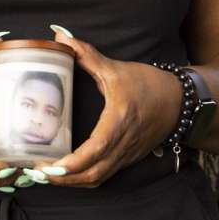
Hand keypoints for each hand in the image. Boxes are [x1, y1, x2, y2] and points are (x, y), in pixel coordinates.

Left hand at [34, 29, 181, 187]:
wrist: (180, 101)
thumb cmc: (149, 85)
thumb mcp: (116, 69)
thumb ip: (87, 55)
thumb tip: (62, 37)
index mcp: (119, 121)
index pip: (96, 150)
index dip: (73, 163)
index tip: (51, 166)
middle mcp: (123, 143)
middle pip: (93, 173)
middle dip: (64, 179)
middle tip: (38, 173)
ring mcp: (126, 154)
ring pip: (98, 178)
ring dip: (73, 182)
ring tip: (48, 176)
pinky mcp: (128, 158)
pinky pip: (104, 175)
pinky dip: (84, 178)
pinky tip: (68, 173)